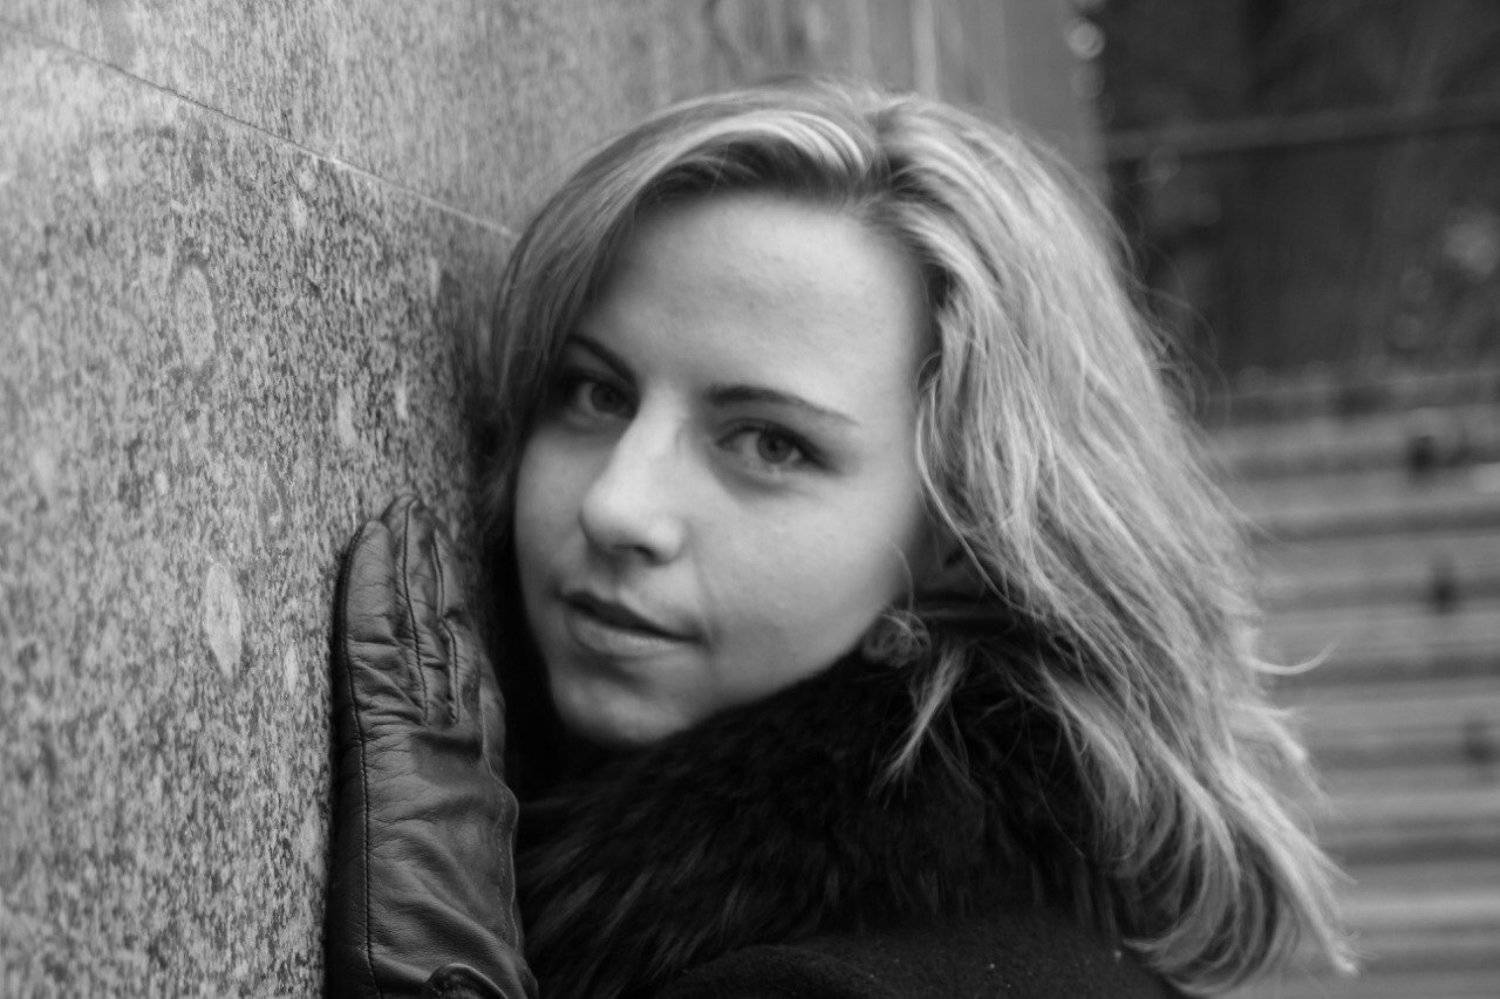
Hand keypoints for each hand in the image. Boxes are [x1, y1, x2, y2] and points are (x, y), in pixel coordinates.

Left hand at [327, 495, 535, 998]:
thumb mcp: (453, 878)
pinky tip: (369, 549)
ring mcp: (432, 747)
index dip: (458, 623)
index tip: (447, 577)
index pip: (468, 683)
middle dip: (437, 579)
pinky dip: (375, 596)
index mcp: (477, 785)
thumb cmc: (445, 955)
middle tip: (423, 520)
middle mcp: (463, 753)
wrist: (453, 983)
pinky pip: (380, 655)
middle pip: (451, 645)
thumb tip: (443, 817)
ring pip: (422, 636)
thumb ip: (452, 828)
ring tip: (400, 517)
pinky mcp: (393, 751)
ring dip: (410, 570)